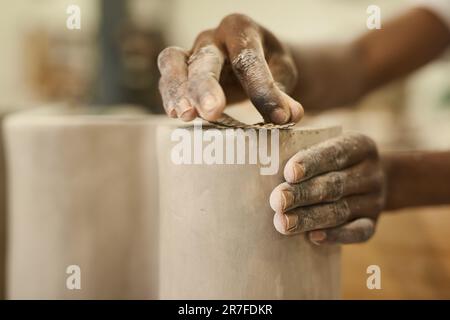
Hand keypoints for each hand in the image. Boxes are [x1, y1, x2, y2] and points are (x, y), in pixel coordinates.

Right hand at [157, 14, 302, 123]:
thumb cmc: (268, 65)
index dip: (262, 90)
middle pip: (206, 58)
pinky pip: (167, 77)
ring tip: (186, 115)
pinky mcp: (180, 68)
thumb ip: (283, 92)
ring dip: (178, 90)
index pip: (248, 59)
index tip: (277, 117)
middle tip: (212, 112)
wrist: (251, 61)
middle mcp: (214, 37)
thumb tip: (291, 114)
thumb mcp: (283, 72)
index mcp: (242, 30)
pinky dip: (170, 95)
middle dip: (206, 86)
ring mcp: (193, 51)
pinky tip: (175, 114)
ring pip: (175, 62)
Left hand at [269, 133, 384, 244]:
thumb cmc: (330, 159)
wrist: (366, 180)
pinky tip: (313, 238)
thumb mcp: (323, 144)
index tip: (289, 173)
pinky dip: (336, 236)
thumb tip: (269, 157)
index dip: (311, 163)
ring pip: (340, 211)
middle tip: (277, 201)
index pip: (336, 153)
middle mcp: (372, 173)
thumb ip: (302, 146)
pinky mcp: (373, 223)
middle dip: (303, 194)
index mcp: (361, 146)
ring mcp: (375, 200)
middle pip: (335, 185)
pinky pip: (358, 233)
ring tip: (283, 223)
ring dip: (310, 218)